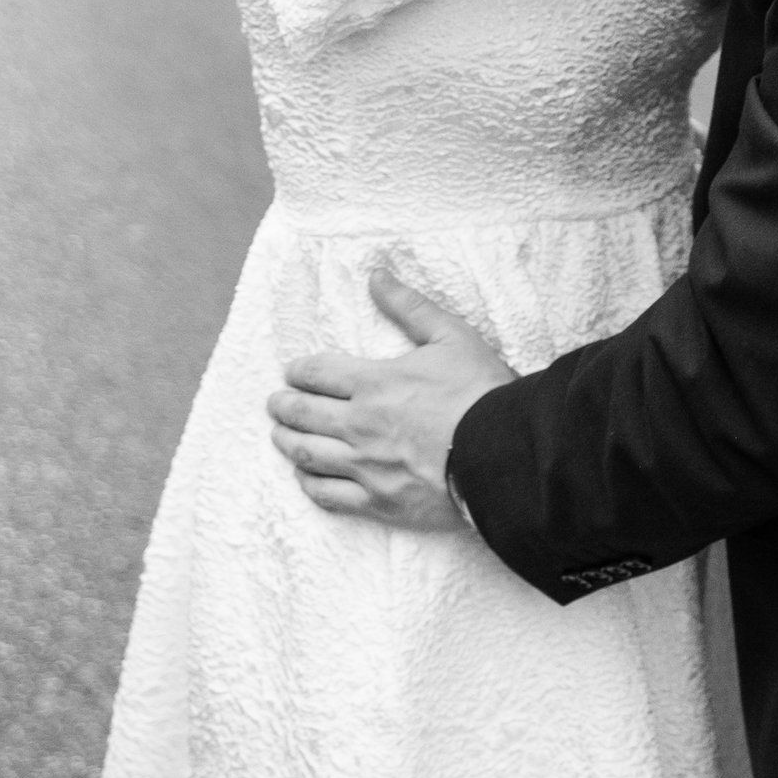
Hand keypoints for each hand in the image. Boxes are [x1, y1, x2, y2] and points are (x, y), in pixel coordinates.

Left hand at [268, 270, 512, 530]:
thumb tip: (376, 276)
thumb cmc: (480, 392)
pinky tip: (305, 477)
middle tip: (275, 403)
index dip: (298, 371)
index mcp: (373, 382)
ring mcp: (365, 466)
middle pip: (303, 414)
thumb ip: (409, 306)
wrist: (502, 455)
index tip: (292, 372)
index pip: (317, 373)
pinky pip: (328, 495)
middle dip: (283, 406)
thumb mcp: (450, 336)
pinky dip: (309, 484)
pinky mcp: (378, 501)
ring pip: (307, 455)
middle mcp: (359, 424)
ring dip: (287, 443)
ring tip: (280, 436)